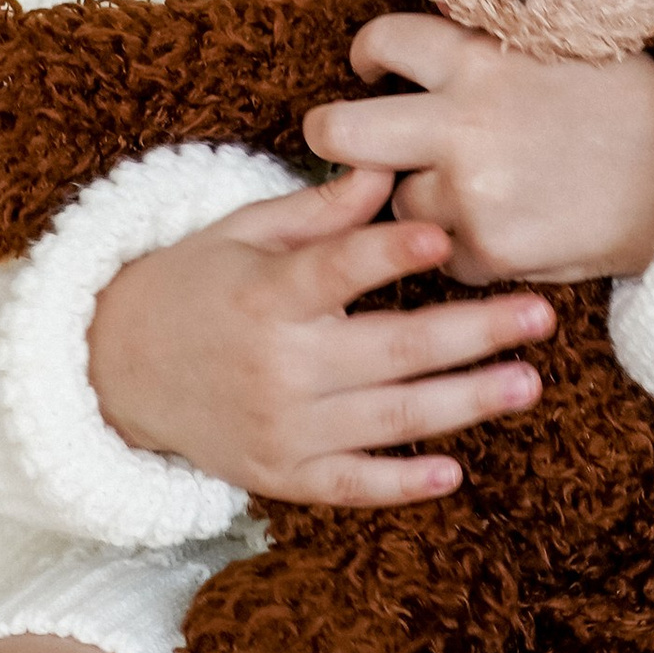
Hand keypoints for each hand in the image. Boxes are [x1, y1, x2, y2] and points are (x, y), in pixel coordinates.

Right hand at [86, 166, 553, 506]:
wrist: (115, 370)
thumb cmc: (193, 282)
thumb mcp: (243, 232)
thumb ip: (319, 209)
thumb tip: (385, 168)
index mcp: (265, 294)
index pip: (336, 271)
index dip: (390, 255)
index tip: (445, 237)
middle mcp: (275, 366)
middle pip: (390, 351)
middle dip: (473, 333)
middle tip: (539, 314)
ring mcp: (280, 428)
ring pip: (389, 420)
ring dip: (464, 403)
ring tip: (527, 382)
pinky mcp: (280, 475)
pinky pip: (350, 484)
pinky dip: (400, 484)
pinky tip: (454, 471)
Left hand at [301, 20, 653, 287]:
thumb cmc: (633, 109)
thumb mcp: (558, 49)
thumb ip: (489, 53)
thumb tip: (429, 53)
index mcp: (478, 59)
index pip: (383, 41)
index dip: (367, 57)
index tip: (371, 71)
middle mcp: (461, 123)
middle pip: (341, 131)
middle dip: (332, 137)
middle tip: (349, 143)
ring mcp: (469, 192)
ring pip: (397, 203)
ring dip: (423, 202)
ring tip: (480, 195)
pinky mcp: (488, 250)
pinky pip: (444, 255)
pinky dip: (467, 250)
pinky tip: (512, 231)